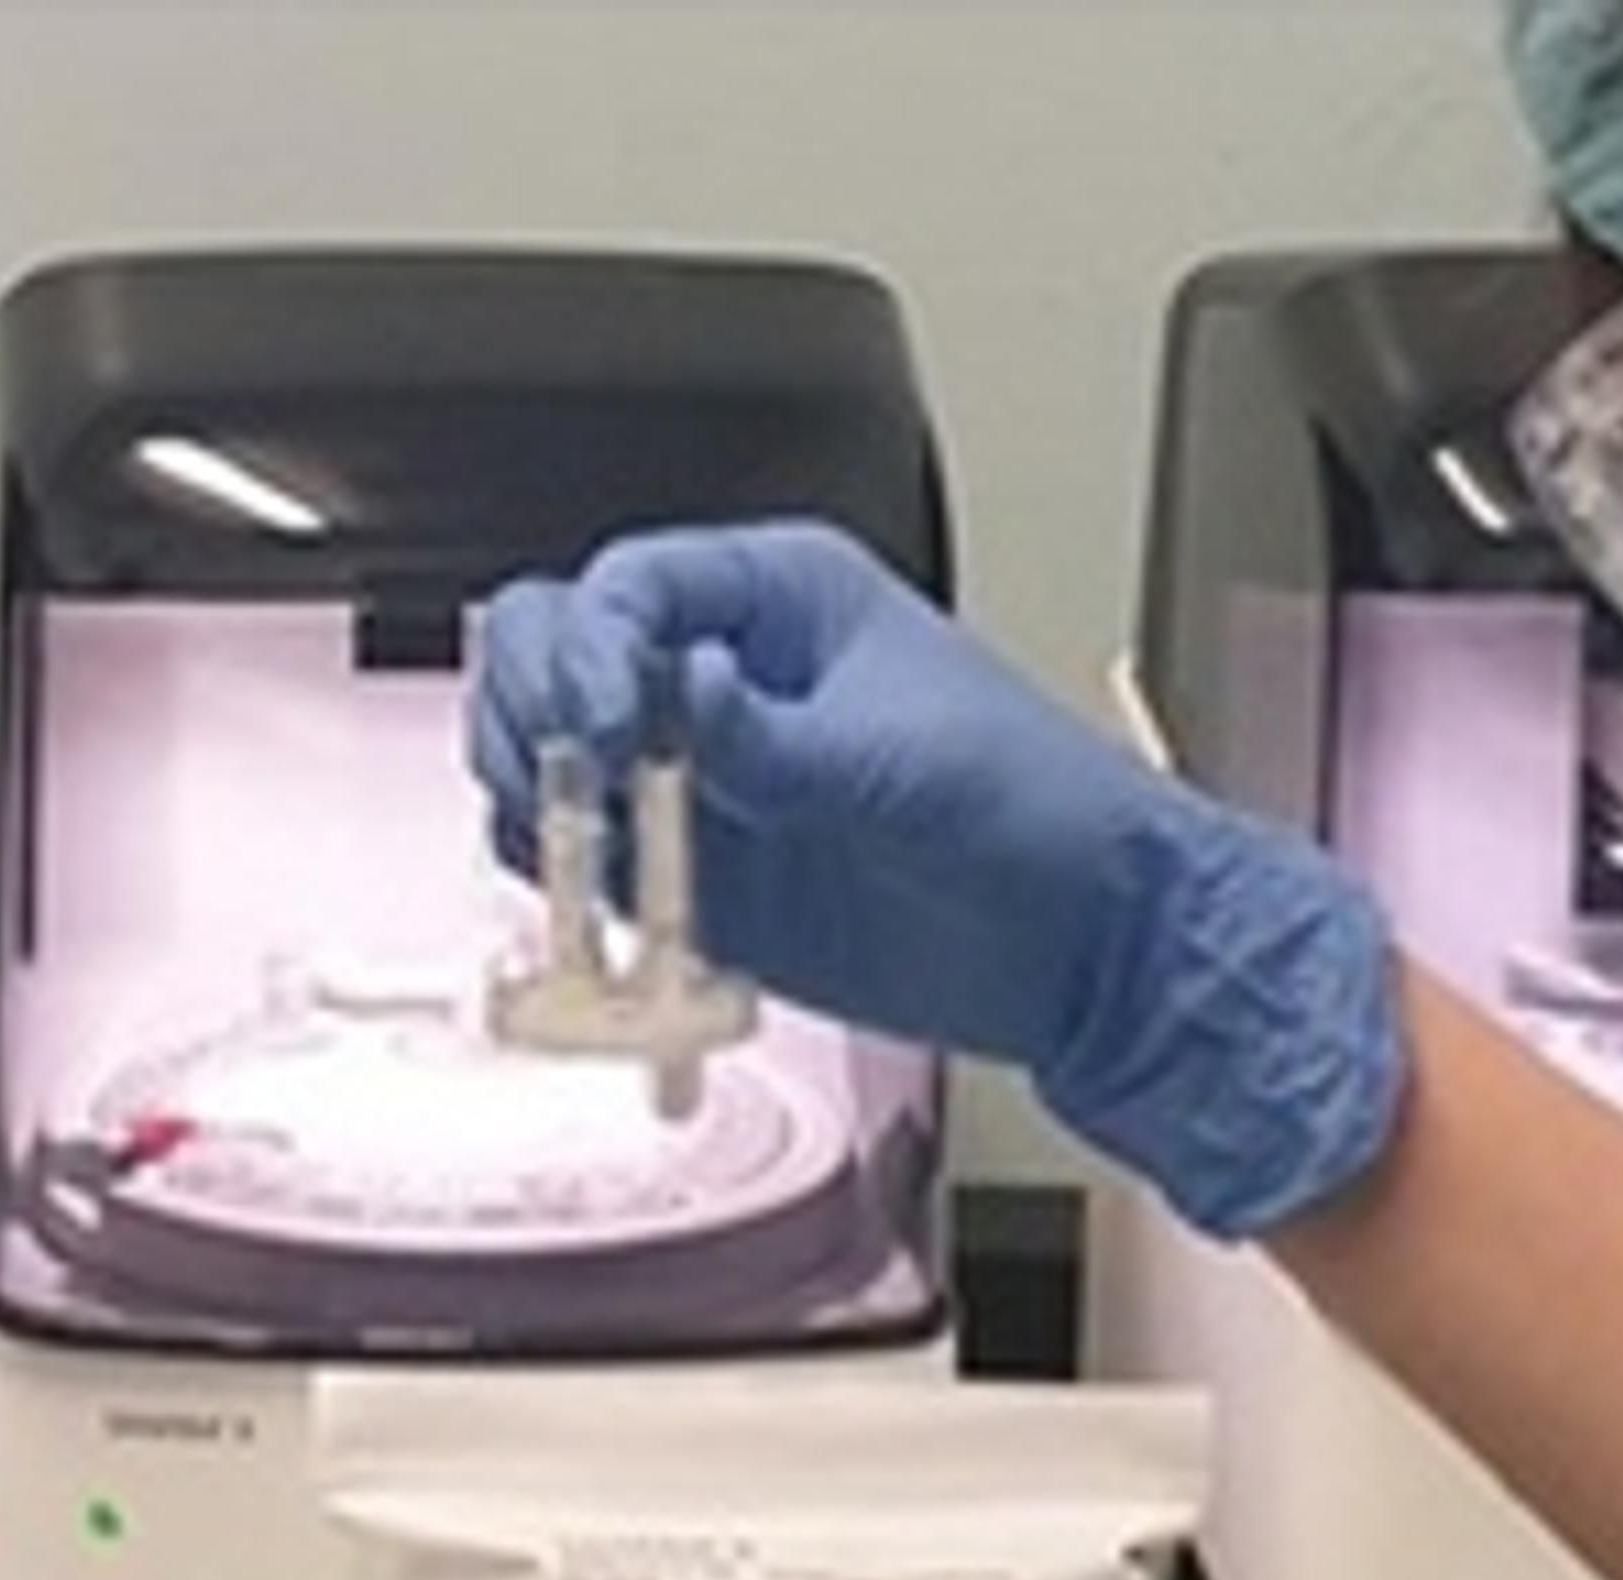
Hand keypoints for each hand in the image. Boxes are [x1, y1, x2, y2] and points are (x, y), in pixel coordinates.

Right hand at [470, 520, 1405, 1238]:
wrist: (1083, 946)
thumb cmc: (1036, 812)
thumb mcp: (900, 759)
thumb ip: (772, 733)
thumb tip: (675, 689)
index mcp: (777, 601)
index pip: (628, 590)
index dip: (591, 650)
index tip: (607, 727)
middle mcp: (719, 678)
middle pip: (555, 655)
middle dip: (540, 715)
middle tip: (575, 791)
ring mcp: (697, 778)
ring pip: (550, 757)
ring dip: (541, 800)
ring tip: (589, 855)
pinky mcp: (694, 876)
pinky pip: (585, 864)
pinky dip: (568, 884)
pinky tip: (608, 910)